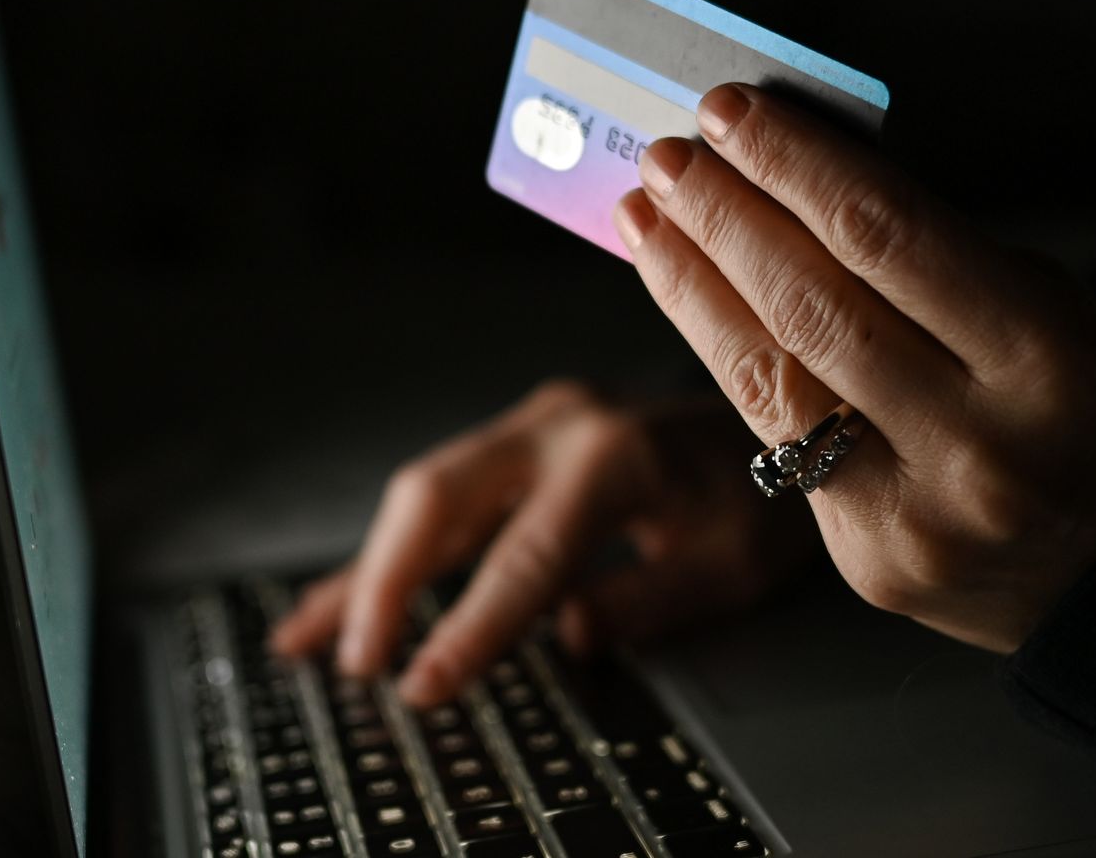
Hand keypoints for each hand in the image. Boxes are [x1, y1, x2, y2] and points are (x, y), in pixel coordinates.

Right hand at [269, 381, 815, 705]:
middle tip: (360, 663)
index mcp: (617, 457)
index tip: (424, 686)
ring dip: (369, 566)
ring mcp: (533, 424)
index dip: (470, 627)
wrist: (786, 409)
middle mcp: (561, 425)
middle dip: (386, 582)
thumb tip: (569, 632)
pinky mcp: (522, 439)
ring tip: (308, 637)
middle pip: (438, 495)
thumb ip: (653, 600)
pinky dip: (392, 550)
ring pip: (424, 491)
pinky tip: (347, 595)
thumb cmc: (770, 493)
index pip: (526, 555)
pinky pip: (444, 494)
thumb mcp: (737, 561)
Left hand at [613, 84, 1095, 652]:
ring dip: (693, 285)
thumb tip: (804, 178)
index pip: (888, 237)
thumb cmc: (1095, 413)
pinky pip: (778, 447)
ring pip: (772, 382)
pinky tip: (689, 302)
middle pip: (814, 306)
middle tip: (670, 154)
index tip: (731, 113)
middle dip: (726, 217)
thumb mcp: (1066, 313)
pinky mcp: (871, 564)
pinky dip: (724, 361)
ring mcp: (921, 514)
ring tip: (647, 217)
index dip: (795, 166)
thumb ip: (945, 260)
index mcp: (1050, 358)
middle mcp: (982, 442)